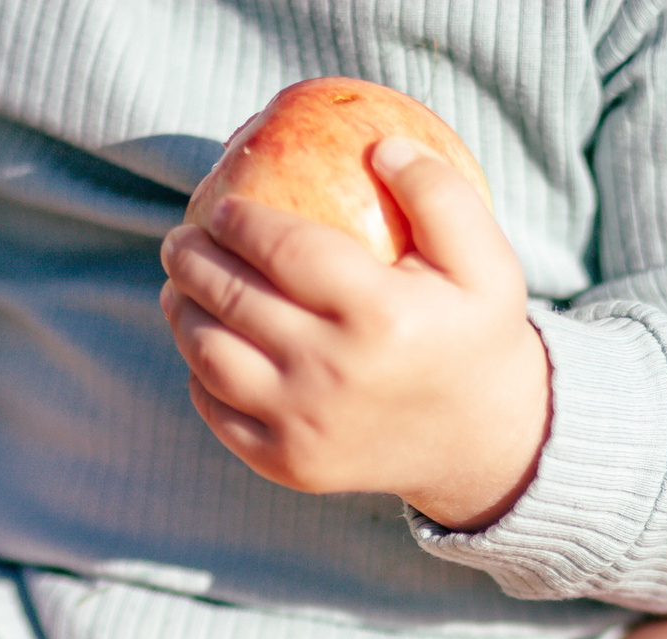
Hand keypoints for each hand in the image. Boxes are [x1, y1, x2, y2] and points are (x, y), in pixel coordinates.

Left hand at [159, 136, 549, 532]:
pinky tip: (204, 345)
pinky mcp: (287, 464)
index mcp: (379, 315)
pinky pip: (218, 412)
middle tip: (179, 240)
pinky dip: (199, 374)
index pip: (284, 250)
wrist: (484, 443)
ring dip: (182, 314)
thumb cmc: (476, 336)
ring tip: (179, 287)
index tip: (220, 205)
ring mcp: (304, 425)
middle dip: (191, 260)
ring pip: (210, 357)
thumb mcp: (487, 261)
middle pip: (232, 300)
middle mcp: (333, 372)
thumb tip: (381, 146)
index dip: (240, 222)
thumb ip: (441, 195)